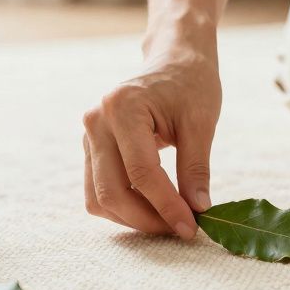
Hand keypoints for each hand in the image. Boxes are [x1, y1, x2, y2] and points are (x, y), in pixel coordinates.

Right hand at [82, 45, 220, 238]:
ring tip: (169, 221)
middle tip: (181, 229)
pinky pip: (99, 189)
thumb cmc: (191, 84)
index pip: (142, 173)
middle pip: (111, 191)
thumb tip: (198, 210)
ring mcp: (89, 135)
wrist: (174, 60)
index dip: (167, 206)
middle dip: (147, 219)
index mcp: (122, 107)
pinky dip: (124, 207)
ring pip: (99, 198)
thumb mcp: (201, 122)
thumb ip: (196, 168)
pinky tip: (154, 208)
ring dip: (133, 218)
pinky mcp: (91, 148)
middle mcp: (96, 121)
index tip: (192, 227)